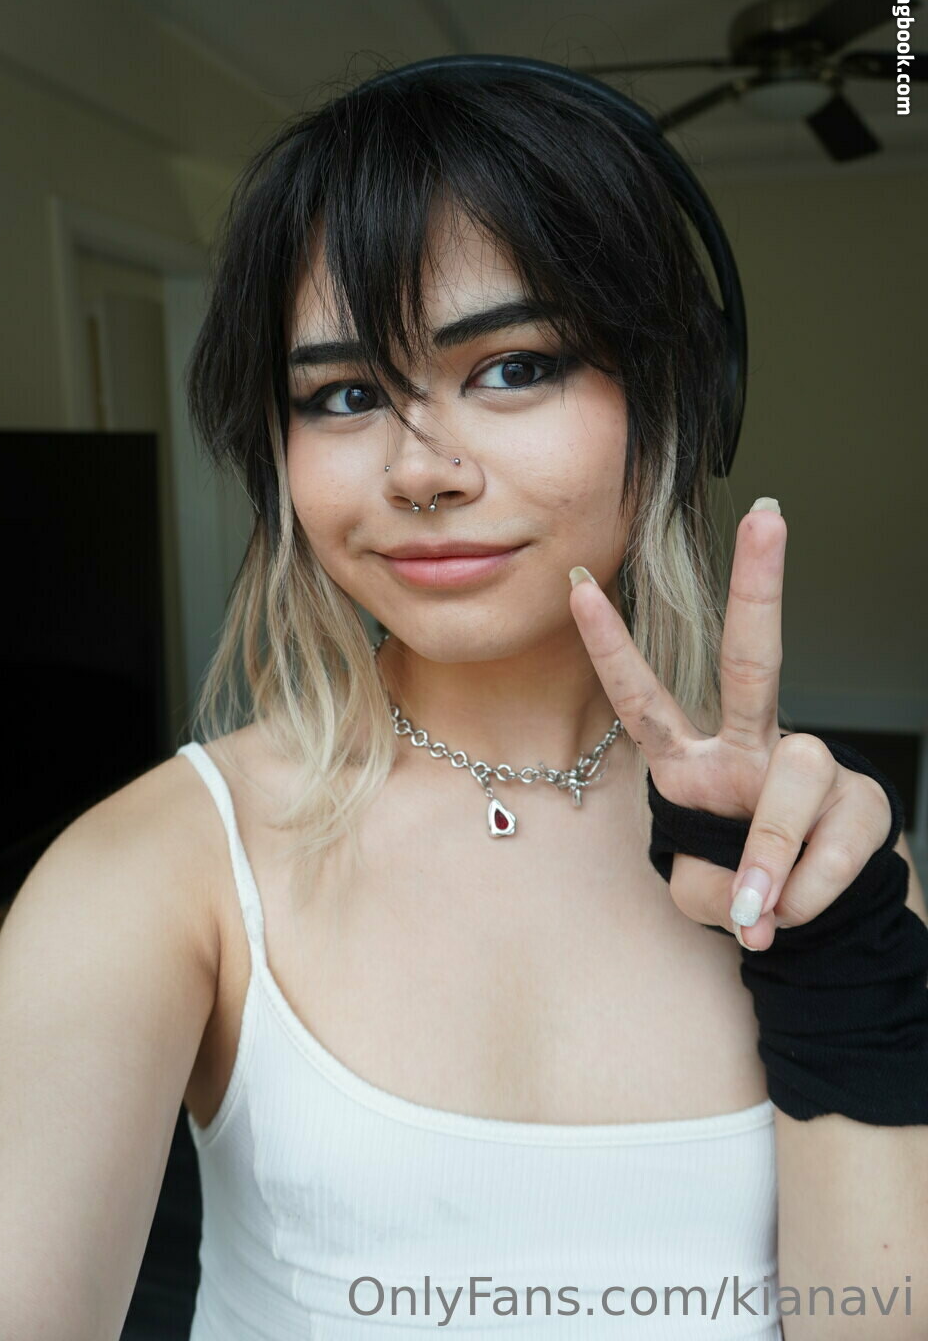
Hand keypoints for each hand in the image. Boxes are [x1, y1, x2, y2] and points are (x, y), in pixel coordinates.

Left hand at [568, 502, 893, 950]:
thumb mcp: (701, 896)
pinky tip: (793, 913)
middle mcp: (748, 748)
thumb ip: (715, 889)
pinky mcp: (860, 802)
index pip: (642, 698)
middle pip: (752, 660)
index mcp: (690, 763)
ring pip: (795, 783)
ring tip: (763, 916)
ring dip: (773, 863)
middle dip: (759, 589)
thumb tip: (760, 898)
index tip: (577, 582)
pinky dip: (805, 895)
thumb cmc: (739, 888)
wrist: (812, 919)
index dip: (610, 646)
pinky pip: (833, 846)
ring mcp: (808, 767)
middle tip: (768, 518)